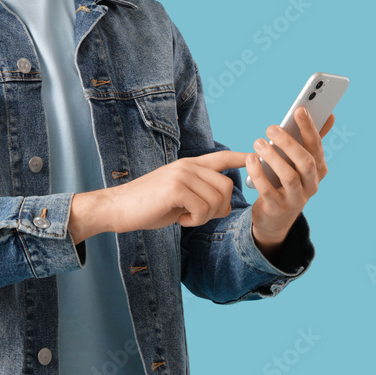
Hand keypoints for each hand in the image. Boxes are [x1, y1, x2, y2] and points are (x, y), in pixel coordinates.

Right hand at [69, 150, 248, 243]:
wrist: (119, 208)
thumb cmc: (148, 206)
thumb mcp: (179, 196)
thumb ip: (202, 195)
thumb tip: (226, 205)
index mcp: (189, 165)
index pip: (221, 157)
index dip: (240, 157)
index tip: (256, 155)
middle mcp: (188, 166)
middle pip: (226, 186)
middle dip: (219, 207)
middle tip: (198, 215)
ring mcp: (181, 175)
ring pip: (217, 199)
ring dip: (205, 216)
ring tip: (186, 216)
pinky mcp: (175, 188)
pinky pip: (203, 209)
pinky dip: (194, 220)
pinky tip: (180, 218)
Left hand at [247, 108, 334, 253]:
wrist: (276, 217)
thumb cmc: (288, 180)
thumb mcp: (300, 162)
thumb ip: (312, 140)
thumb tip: (331, 115)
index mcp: (318, 169)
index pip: (316, 147)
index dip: (309, 128)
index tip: (300, 109)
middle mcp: (311, 185)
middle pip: (305, 162)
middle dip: (289, 143)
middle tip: (271, 128)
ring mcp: (296, 198)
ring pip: (289, 177)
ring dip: (273, 157)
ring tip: (258, 142)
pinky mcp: (277, 208)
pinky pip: (268, 191)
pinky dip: (259, 174)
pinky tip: (250, 159)